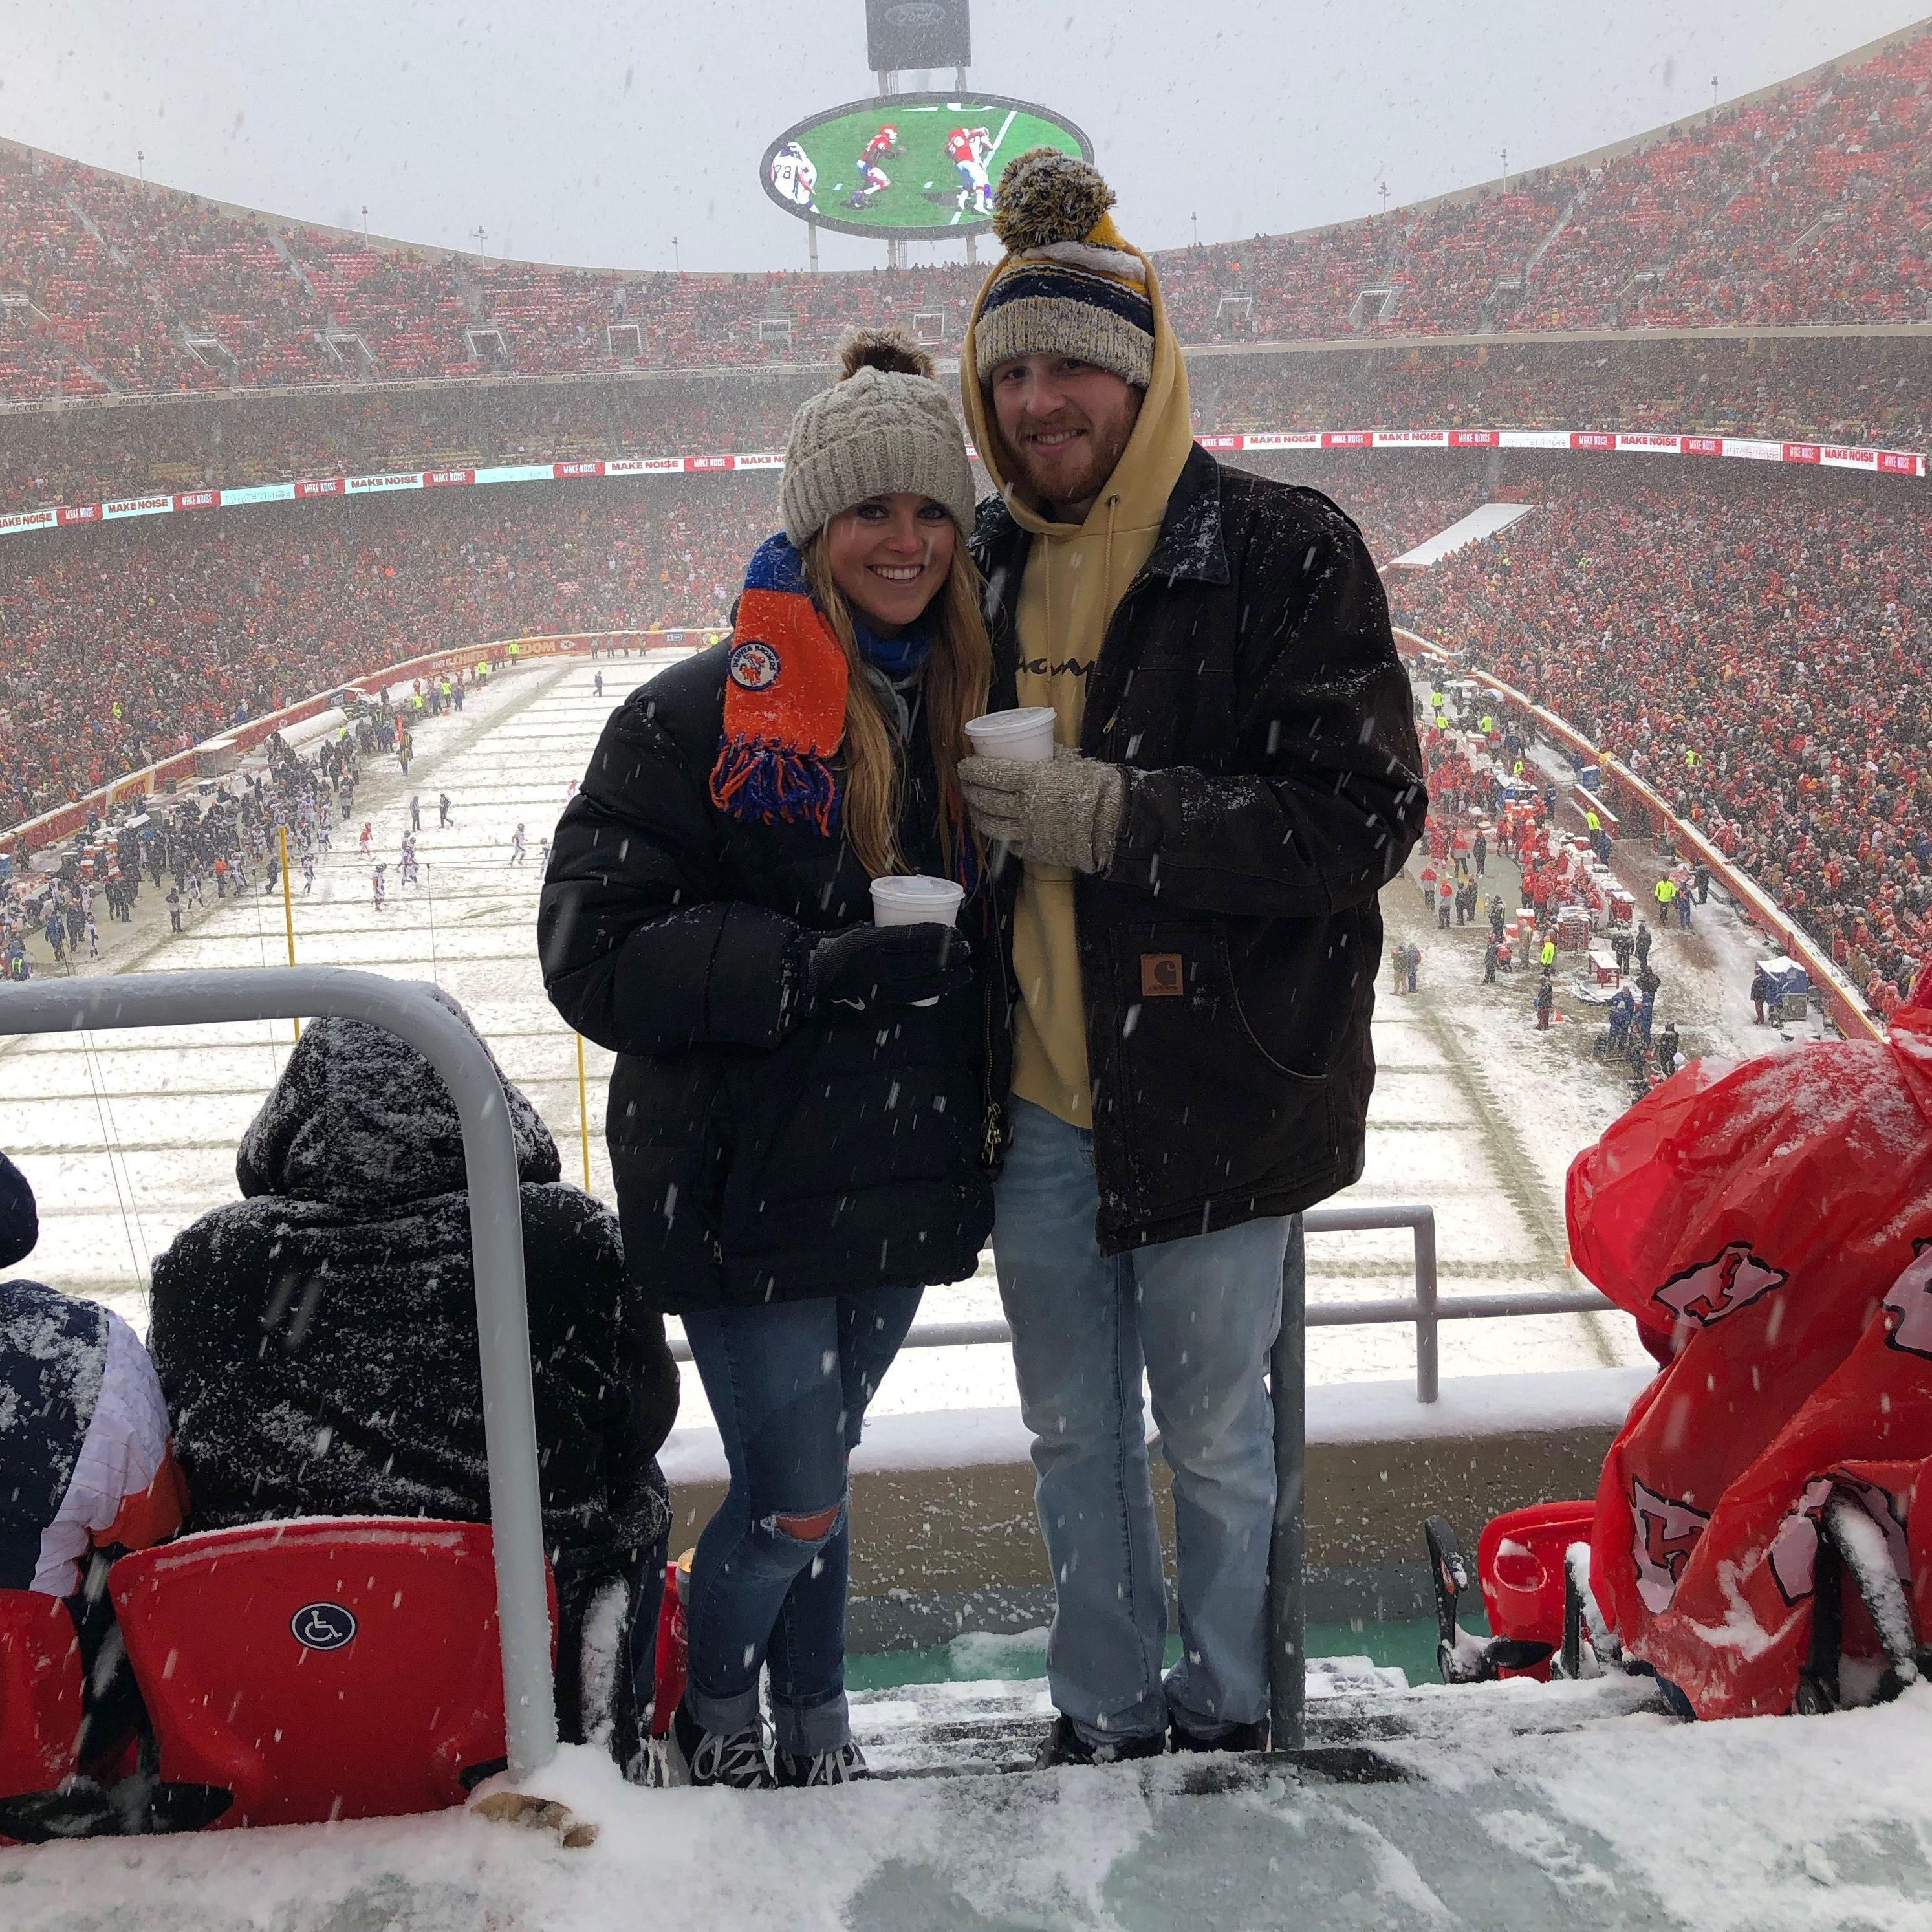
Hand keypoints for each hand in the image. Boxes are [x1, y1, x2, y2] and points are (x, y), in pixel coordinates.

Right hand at [806, 922, 971, 1012]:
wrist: (815, 979)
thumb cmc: (842, 949)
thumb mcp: (861, 931)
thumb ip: (888, 930)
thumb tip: (923, 929)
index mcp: (871, 943)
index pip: (915, 938)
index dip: (941, 936)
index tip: (955, 933)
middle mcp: (876, 968)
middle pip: (925, 962)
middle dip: (952, 956)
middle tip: (965, 950)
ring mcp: (879, 992)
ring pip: (924, 986)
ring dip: (949, 979)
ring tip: (964, 972)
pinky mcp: (880, 1010)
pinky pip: (912, 1002)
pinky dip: (931, 995)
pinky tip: (943, 988)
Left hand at [956, 745, 1126, 873]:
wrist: (1113, 822)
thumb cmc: (1096, 787)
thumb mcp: (1071, 761)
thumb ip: (1050, 753)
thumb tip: (1038, 743)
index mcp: (1033, 779)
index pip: (991, 773)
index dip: (973, 770)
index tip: (964, 766)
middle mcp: (1024, 806)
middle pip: (986, 799)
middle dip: (970, 791)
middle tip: (966, 785)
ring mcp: (1027, 831)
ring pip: (991, 825)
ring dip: (977, 815)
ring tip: (974, 807)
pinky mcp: (1034, 850)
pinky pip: (1010, 843)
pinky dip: (1000, 835)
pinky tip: (997, 828)